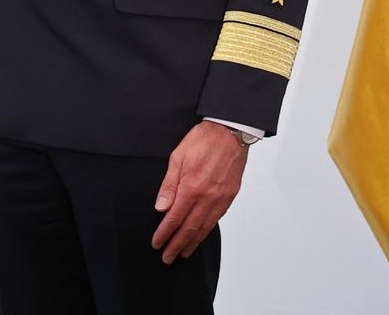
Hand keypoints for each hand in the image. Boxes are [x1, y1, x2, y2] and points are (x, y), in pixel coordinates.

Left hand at [151, 121, 248, 263]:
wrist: (231, 131)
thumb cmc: (204, 140)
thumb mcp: (177, 158)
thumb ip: (169, 185)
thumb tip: (161, 208)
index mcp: (191, 187)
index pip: (174, 218)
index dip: (164, 234)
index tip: (157, 244)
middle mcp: (207, 197)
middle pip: (189, 228)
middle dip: (176, 245)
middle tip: (168, 257)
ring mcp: (221, 197)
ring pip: (205, 226)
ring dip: (193, 242)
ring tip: (184, 252)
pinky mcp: (231, 195)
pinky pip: (217, 217)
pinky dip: (207, 229)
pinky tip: (201, 234)